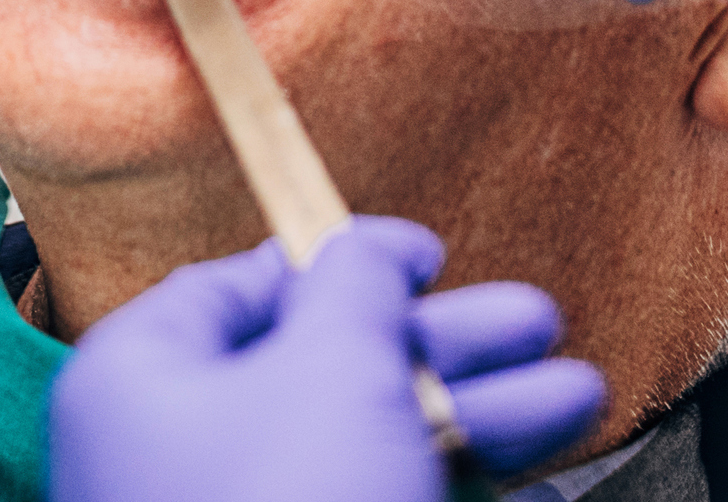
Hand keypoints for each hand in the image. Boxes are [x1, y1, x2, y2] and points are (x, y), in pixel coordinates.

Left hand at [48, 221, 606, 501]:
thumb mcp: (331, 369)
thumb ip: (355, 290)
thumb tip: (365, 250)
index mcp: (145, 381)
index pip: (240, 289)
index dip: (343, 259)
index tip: (432, 256)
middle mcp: (181, 458)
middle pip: (328, 373)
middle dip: (449, 349)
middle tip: (540, 325)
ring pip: (370, 453)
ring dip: (482, 422)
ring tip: (582, 402)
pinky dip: (459, 496)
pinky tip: (541, 491)